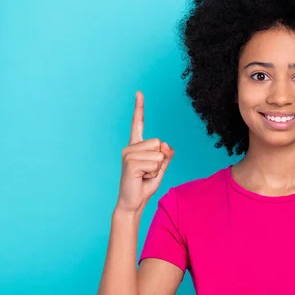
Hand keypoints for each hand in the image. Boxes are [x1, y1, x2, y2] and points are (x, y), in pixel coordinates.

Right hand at [116, 91, 174, 214]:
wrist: (133, 203)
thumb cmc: (145, 184)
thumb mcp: (160, 168)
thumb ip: (166, 155)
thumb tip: (166, 146)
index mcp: (137, 145)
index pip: (138, 123)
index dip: (139, 108)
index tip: (139, 92)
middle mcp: (130, 147)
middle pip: (159, 143)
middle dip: (161, 160)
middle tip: (148, 171)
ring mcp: (128, 154)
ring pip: (158, 154)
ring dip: (157, 168)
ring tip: (144, 175)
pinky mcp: (130, 163)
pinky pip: (154, 163)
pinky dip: (153, 173)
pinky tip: (141, 178)